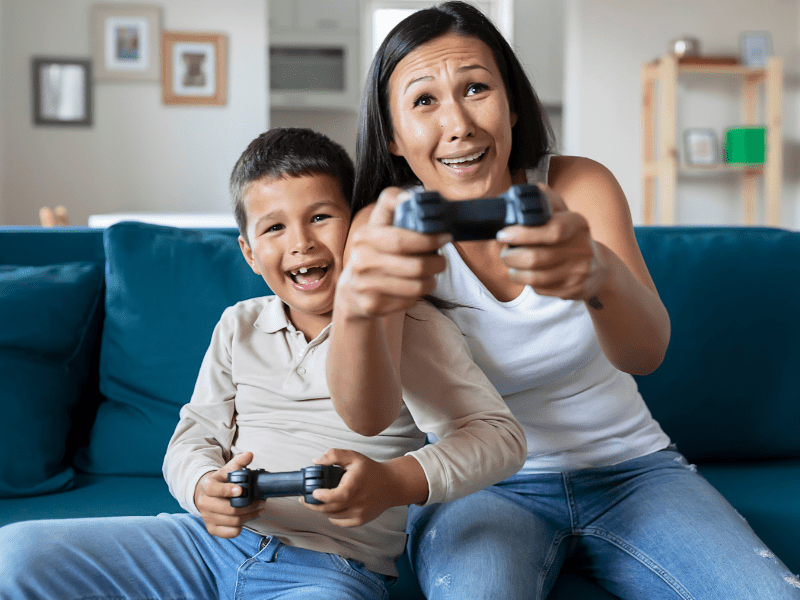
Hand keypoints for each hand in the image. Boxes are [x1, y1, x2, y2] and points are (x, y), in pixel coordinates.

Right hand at [194, 451, 265, 537]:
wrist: (205, 495)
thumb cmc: (220, 481)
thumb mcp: (227, 470)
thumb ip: (239, 462)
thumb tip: (249, 454)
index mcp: (206, 486)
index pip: (213, 490)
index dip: (227, 490)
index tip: (241, 490)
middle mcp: (204, 503)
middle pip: (228, 509)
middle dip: (248, 507)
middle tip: (261, 502)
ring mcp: (207, 517)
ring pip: (232, 521)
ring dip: (249, 516)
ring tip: (259, 509)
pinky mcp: (212, 529)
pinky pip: (230, 532)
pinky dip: (241, 526)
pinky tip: (248, 518)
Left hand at [300, 449, 404, 527]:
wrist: (391, 485)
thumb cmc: (371, 470)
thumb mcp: (353, 457)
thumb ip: (334, 455)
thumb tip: (316, 461)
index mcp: (354, 487)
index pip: (333, 497)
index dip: (320, 497)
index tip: (313, 492)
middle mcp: (357, 503)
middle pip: (328, 509)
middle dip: (313, 504)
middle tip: (305, 498)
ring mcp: (359, 514)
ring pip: (332, 516)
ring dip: (322, 510)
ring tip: (318, 501)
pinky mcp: (360, 520)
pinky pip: (340, 522)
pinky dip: (332, 516)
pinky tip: (332, 507)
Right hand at [336, 187, 451, 317]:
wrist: (351, 290)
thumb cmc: (375, 251)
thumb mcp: (379, 223)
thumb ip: (393, 202)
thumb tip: (414, 196)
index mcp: (365, 235)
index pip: (401, 239)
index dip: (428, 239)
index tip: (444, 236)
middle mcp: (360, 260)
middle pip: (415, 266)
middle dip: (437, 263)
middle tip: (442, 260)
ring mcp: (364, 285)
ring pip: (417, 286)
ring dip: (431, 280)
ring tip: (431, 274)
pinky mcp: (372, 305)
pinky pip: (410, 301)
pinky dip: (417, 294)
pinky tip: (413, 286)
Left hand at [496, 186, 604, 301]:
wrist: (598, 270)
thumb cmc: (571, 238)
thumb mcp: (564, 214)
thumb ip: (545, 200)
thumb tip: (523, 193)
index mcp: (578, 224)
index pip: (552, 230)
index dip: (523, 234)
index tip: (504, 234)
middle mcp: (582, 248)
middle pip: (536, 258)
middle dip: (511, 256)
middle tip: (505, 252)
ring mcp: (579, 272)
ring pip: (534, 277)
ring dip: (514, 271)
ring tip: (512, 264)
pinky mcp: (573, 290)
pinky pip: (540, 289)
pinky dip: (527, 282)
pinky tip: (528, 274)